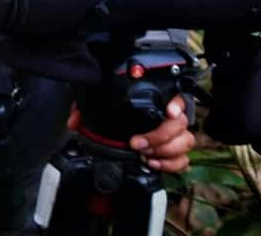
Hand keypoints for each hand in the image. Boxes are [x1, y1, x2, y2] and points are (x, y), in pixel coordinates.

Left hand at [66, 95, 193, 172]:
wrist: (117, 139)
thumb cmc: (111, 118)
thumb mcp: (95, 108)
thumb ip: (84, 111)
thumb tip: (74, 122)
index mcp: (154, 102)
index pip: (176, 96)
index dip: (176, 103)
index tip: (168, 111)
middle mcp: (167, 118)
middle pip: (180, 124)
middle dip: (159, 136)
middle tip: (137, 143)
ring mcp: (173, 137)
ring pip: (185, 142)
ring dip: (165, 150)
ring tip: (144, 154)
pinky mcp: (173, 156)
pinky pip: (183, 161)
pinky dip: (170, 164)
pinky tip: (153, 163)